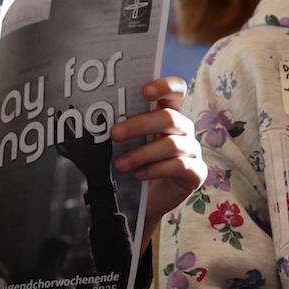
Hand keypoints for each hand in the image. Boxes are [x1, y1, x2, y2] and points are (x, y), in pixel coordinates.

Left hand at [54, 113, 113, 177]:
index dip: (72, 113)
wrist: (97, 173)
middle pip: (63, 129)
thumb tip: (100, 116)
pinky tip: (56, 142)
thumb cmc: (102, 158)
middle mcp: (74, 143)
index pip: (75, 122)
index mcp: (82, 137)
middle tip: (57, 112)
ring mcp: (70, 150)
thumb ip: (103, 126)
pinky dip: (57, 145)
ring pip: (59, 138)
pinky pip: (60, 150)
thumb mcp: (107, 140)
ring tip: (52, 124)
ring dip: (55, 130)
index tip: (71, 107)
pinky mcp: (70, 157)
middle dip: (59, 119)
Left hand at [111, 77, 206, 249]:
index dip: (164, 86)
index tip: (144, 91)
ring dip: (141, 154)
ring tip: (119, 164)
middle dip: (139, 124)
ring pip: (171, 144)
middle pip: (169, 117)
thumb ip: (122, 128)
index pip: (176, 90)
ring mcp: (193, 150)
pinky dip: (155, 170)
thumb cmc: (135, 164)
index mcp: (169, 113)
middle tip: (114, 133)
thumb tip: (92, 117)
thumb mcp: (128, 144)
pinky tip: (138, 175)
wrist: (144, 202)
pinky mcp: (196, 172)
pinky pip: (178, 166)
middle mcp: (184, 129)